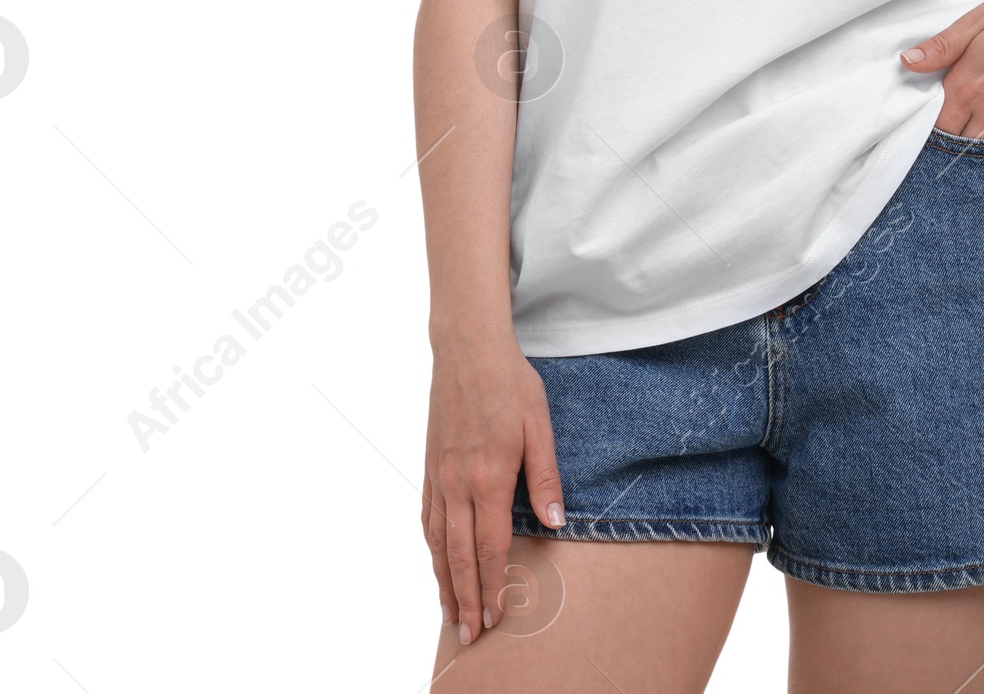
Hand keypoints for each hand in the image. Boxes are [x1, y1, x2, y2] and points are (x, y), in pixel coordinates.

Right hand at [424, 332, 563, 646]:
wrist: (467, 349)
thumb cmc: (510, 382)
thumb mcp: (540, 424)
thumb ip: (546, 476)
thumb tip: (556, 522)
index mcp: (490, 476)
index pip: (490, 546)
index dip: (494, 585)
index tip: (497, 615)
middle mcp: (459, 483)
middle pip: (459, 555)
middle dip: (467, 598)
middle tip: (471, 634)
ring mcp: (440, 475)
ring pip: (437, 542)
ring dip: (444, 582)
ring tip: (451, 614)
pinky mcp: (430, 465)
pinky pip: (427, 517)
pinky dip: (431, 548)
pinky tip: (436, 562)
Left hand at [899, 0, 983, 137]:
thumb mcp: (980, 18)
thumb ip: (942, 46)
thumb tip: (908, 61)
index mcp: (967, 85)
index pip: (937, 126)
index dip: (929, 126)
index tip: (925, 120)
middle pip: (959, 143)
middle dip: (950, 140)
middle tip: (947, 127)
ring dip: (976, 144)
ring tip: (970, 131)